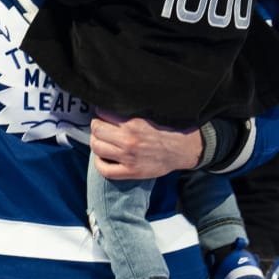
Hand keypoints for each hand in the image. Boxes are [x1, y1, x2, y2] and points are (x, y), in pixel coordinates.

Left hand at [89, 111, 203, 180]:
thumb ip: (130, 112)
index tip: (103, 114)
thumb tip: (110, 106)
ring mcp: (128, 157)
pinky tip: (102, 157)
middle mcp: (128, 140)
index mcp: (133, 123)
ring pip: (97, 147)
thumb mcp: (148, 115)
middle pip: (97, 130)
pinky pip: (104, 169)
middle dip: (97, 126)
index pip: (103, 113)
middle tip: (101, 126)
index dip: (101, 113)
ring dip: (96, 142)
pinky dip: (98, 162)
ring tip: (101, 140)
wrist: (182, 149)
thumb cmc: (166, 130)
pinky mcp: (130, 172)